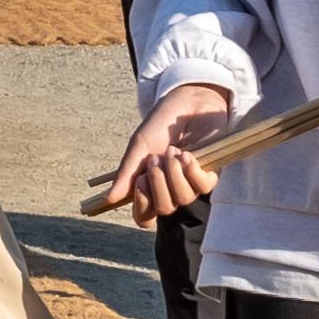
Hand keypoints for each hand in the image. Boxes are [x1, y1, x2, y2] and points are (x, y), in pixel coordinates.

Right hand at [96, 80, 228, 217]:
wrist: (188, 102)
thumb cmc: (162, 124)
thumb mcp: (140, 145)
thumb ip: (127, 173)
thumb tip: (109, 199)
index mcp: (150, 186)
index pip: (145, 216)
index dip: (142, 206)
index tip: (141, 181)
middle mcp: (170, 189)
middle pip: (164, 209)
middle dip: (158, 183)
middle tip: (156, 158)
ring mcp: (190, 184)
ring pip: (184, 198)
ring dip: (175, 173)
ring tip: (173, 151)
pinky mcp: (209, 174)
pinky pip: (203, 187)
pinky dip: (192, 170)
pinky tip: (188, 154)